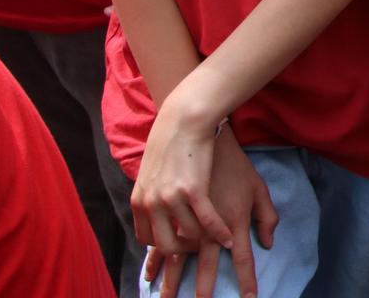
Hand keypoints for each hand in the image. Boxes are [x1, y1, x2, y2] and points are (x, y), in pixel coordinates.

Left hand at [133, 98, 233, 259]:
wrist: (184, 119)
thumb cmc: (170, 141)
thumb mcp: (150, 172)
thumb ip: (151, 195)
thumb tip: (158, 210)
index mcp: (139, 200)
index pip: (146, 239)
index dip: (164, 245)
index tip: (180, 242)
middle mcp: (152, 203)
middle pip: (166, 244)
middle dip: (185, 250)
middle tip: (200, 247)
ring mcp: (171, 198)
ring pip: (190, 234)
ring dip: (205, 241)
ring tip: (218, 240)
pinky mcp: (193, 190)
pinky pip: (208, 222)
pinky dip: (219, 233)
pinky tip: (229, 239)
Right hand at [144, 131, 277, 297]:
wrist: (198, 132)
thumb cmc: (233, 161)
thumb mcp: (257, 187)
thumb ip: (265, 216)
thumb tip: (267, 244)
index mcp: (233, 216)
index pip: (242, 257)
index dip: (246, 280)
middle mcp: (207, 221)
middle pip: (206, 265)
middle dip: (204, 290)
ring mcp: (182, 214)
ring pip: (176, 258)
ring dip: (171, 282)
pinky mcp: (162, 207)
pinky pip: (156, 240)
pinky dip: (153, 259)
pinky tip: (149, 275)